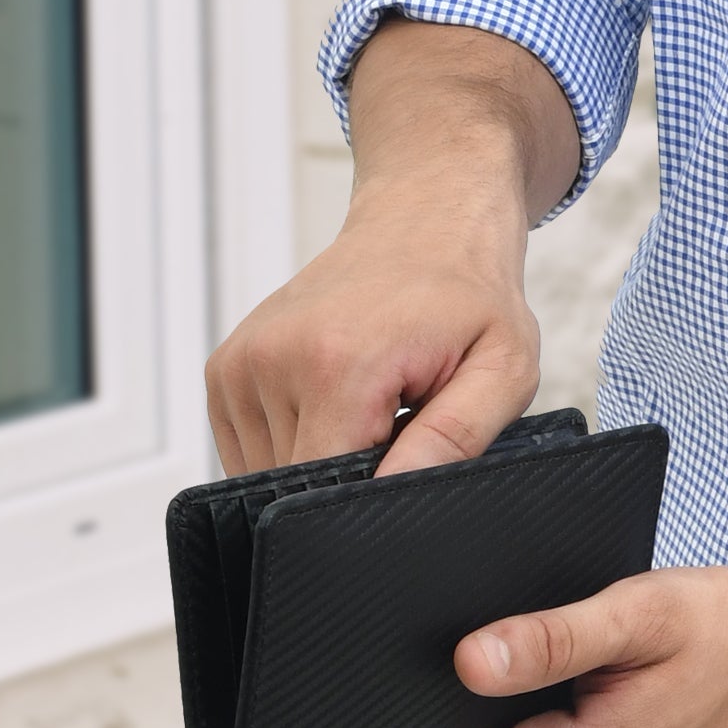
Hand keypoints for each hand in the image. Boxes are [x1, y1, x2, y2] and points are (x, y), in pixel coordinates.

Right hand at [204, 183, 539, 475]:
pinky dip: (296, 442)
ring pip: (270, 473)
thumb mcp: (503, 367)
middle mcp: (273, 359)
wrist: (424, 226)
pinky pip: (249, 449)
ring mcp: (240, 363)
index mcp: (338, 362)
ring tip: (370, 405)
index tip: (407, 467)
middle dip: (352, 475)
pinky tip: (337, 402)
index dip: (370, 502)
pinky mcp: (225, 369)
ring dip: (322, 457)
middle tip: (400, 422)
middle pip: (297, 487)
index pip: (325, 492)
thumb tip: (400, 494)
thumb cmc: (467, 296)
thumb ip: (456, 437)